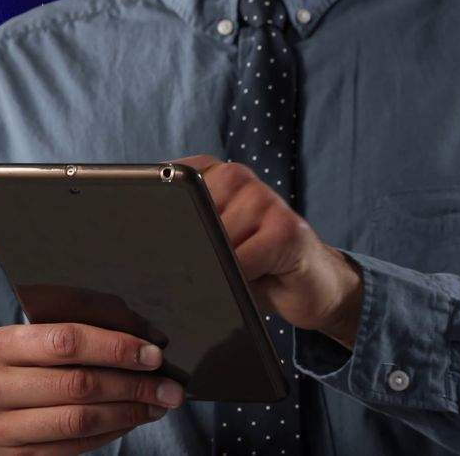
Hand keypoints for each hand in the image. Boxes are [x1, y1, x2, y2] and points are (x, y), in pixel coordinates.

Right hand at [0, 323, 183, 455]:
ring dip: (130, 411)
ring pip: (81, 419)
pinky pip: (77, 445)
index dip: (116, 347)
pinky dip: (114, 430)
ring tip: (160, 403)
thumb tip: (152, 338)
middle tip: (170, 385)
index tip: (153, 354)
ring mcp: (1, 427)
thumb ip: (92, 327)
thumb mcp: (41, 337)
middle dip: (134, 384)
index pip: (66, 341)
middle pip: (78, 383)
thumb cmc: (22, 369)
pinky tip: (134, 418)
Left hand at [168, 155, 363, 348]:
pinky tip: (259, 276)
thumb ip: (184, 231)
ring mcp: (263, 196)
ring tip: (242, 270)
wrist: (311, 286)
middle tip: (209, 266)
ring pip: (214, 239)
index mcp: (209, 173)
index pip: (166, 185)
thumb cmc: (255, 266)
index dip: (157, 216)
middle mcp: (235, 175)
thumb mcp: (210, 245)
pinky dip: (242, 278)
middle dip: (190, 249)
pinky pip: (241, 259)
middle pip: (188, 216)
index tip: (151, 238)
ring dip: (220, 267)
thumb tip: (148, 245)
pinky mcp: (286, 226)